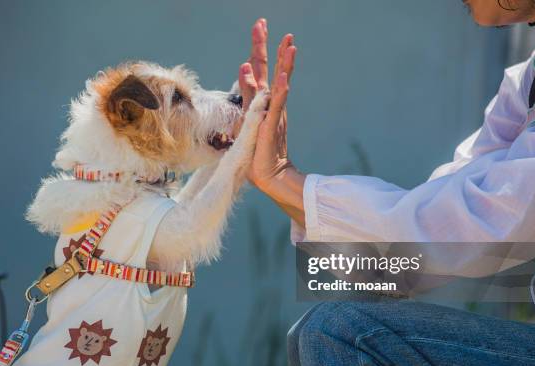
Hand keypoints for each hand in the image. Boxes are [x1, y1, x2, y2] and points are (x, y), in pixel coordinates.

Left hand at [237, 19, 296, 191]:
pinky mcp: (273, 125)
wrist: (267, 173)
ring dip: (284, 64)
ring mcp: (273, 112)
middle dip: (268, 46)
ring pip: (280, 83)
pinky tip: (284, 77)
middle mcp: (270, 102)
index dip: (258, 48)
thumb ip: (248, 91)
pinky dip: (282, 90)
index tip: (260, 26)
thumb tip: (244, 66)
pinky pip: (278, 105)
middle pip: (270, 69)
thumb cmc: (255, 148)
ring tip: (290, 44)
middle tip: (265, 23)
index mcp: (261, 99)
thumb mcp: (246, 114)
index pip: (259, 69)